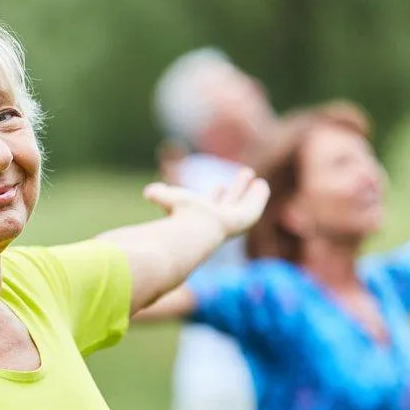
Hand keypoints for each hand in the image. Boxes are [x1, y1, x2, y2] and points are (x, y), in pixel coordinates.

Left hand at [142, 168, 269, 238]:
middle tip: (245, 174)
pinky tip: (262, 185)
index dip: (215, 197)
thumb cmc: (178, 219)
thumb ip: (159, 195)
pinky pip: (254, 208)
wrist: (192, 234)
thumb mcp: (167, 200)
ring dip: (249, 193)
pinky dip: (258, 197)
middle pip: (229, 204)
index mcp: (200, 219)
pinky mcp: (243, 221)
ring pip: (243, 206)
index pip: (210, 207)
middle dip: (236, 191)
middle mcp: (216, 222)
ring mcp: (230, 223)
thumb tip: (147, 192)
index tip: (220, 186)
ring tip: (258, 181)